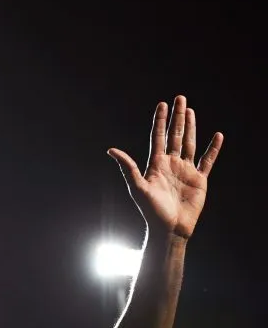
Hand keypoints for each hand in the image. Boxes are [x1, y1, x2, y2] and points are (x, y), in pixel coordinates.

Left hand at [108, 95, 222, 238]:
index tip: (162, 104)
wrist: (169, 228)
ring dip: (191, 127)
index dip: (160, 121)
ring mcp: (185, 170)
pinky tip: (217, 136)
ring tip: (191, 110)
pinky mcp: (199, 179)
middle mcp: (170, 164)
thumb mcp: (137, 187)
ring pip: (189, 143)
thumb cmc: (150, 210)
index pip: (157, 137)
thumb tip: (111, 149)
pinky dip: (213, 148)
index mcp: (155, 164)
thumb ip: (127, 167)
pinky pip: (207, 160)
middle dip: (177, 117)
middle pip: (174, 135)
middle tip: (180, 98)